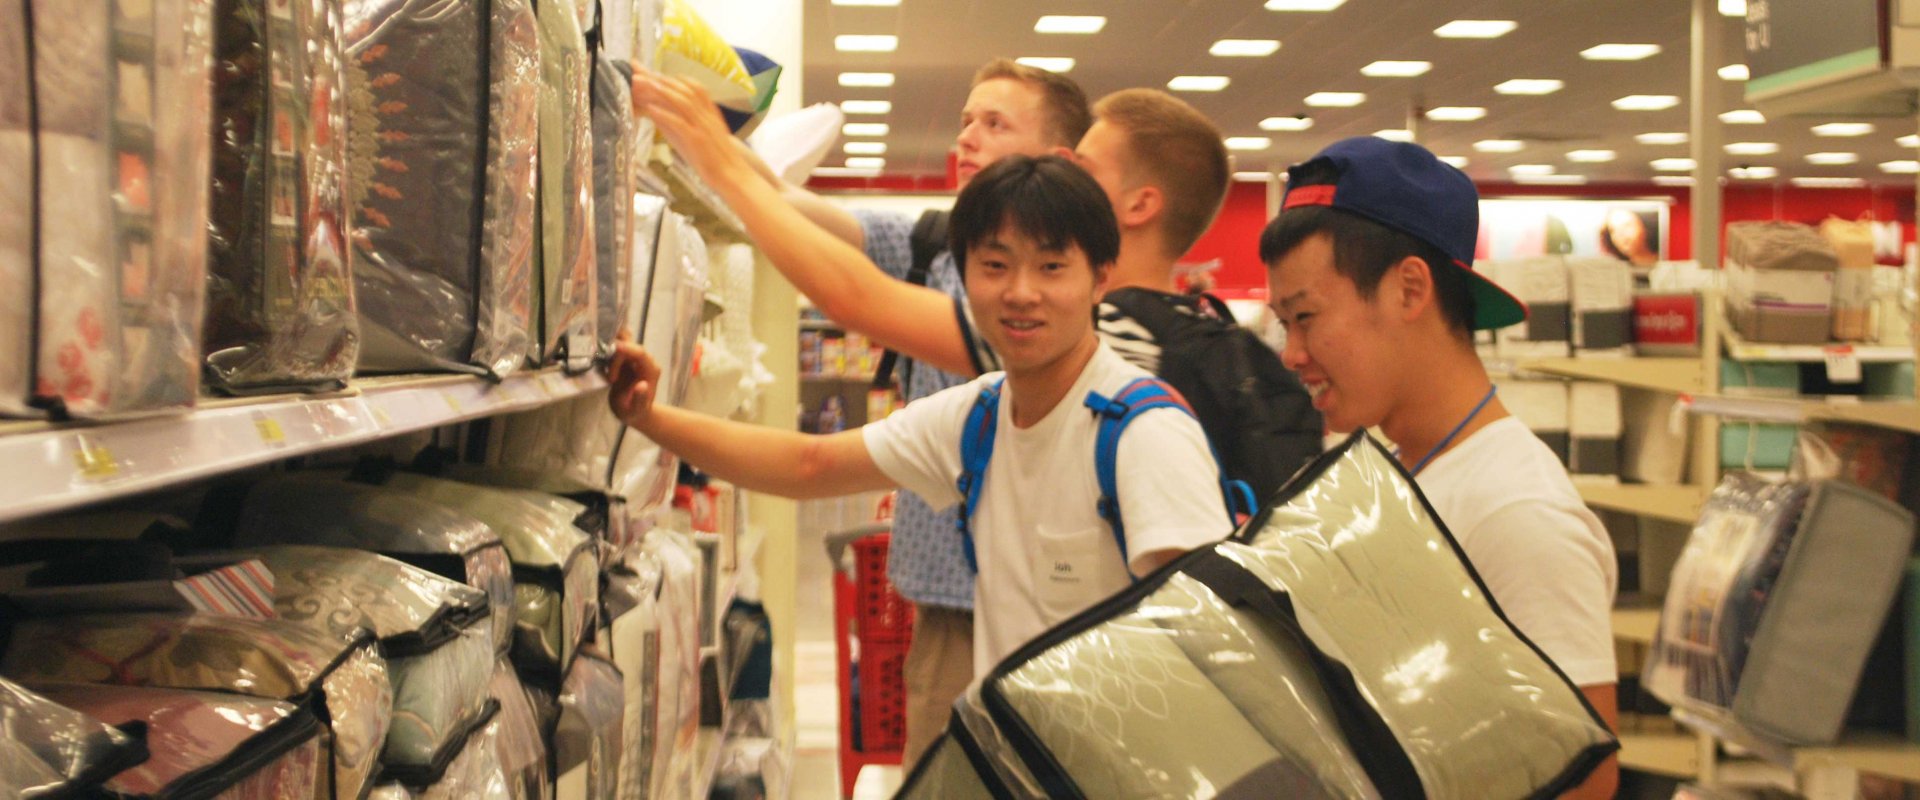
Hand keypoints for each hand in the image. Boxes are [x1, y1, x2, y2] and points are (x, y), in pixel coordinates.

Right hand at [606, 339, 663, 428]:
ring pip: (622, 342)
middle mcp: (645, 361)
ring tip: (605, 370)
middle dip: (615, 350)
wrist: (634, 412)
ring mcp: (635, 358)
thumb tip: (642, 385)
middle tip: (606, 370)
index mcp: (651, 370)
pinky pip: (616, 347)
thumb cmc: (635, 412)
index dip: (625, 350)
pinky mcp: (626, 358)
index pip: (640, 353)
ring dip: (610, 349)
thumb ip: (640, 399)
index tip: (611, 355)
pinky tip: (603, 364)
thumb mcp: (636, 410)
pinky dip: (608, 349)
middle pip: (630, 344)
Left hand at [631, 73, 749, 186]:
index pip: (694, 88)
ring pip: (682, 101)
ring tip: (642, 84)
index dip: (674, 78)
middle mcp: (708, 116)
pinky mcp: (698, 140)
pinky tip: (650, 109)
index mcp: (711, 113)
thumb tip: (656, 113)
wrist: (733, 176)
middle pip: (685, 90)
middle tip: (640, 74)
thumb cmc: (714, 160)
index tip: (655, 73)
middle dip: (662, 80)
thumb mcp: (697, 137)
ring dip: (661, 90)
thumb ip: (679, 124)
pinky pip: (680, 122)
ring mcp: (704, 127)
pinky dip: (664, 114)